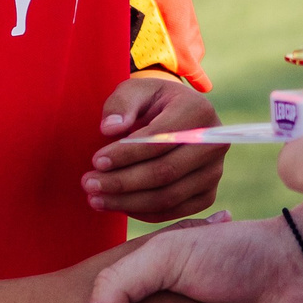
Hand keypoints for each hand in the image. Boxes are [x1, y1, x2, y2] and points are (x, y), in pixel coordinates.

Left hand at [85, 73, 227, 222]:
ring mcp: (214, 172)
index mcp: (199, 111)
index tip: (96, 161)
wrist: (174, 116)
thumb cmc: (150, 102)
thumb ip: (120, 105)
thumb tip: (110, 129)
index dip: (127, 153)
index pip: (161, 140)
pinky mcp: (207, 194)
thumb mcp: (134, 90)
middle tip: (88, 184)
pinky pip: (173, 211)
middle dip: (122, 182)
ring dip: (127, 202)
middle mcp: (214, 144)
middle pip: (165, 172)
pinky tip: (116, 205)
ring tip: (95, 198)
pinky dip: (142, 212)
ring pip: (168, 197)